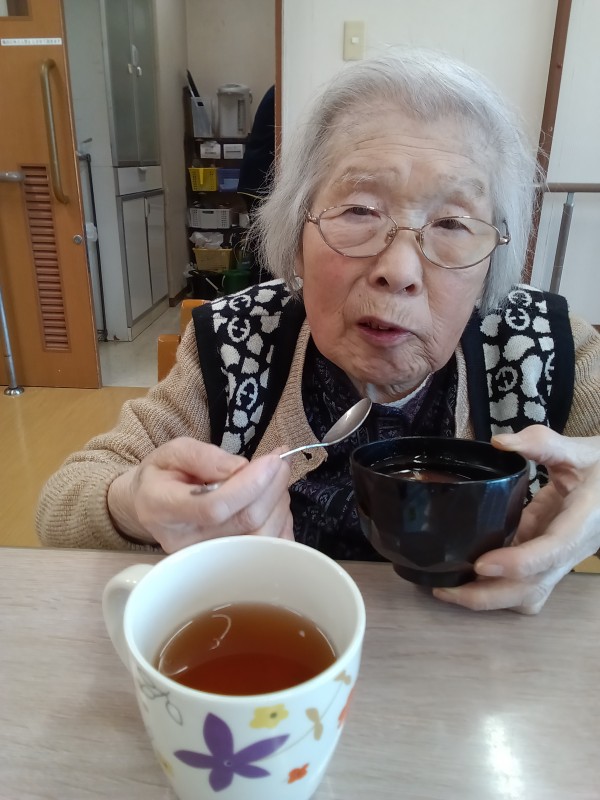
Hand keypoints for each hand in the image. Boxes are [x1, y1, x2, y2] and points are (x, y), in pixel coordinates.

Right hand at [107, 437, 292, 551]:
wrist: (150, 505)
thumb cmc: (163, 476)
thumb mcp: (173, 451)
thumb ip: (204, 456)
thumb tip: (242, 467)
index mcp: (162, 509)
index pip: (213, 507)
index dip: (250, 484)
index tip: (272, 460)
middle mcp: (183, 542)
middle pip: (244, 522)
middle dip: (272, 488)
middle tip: (281, 462)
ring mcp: (204, 559)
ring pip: (260, 538)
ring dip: (278, 504)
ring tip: (275, 479)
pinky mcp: (223, 565)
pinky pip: (266, 552)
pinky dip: (280, 524)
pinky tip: (276, 503)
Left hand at [433, 425, 599, 613]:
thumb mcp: (580, 450)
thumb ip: (541, 443)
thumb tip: (499, 443)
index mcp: (582, 522)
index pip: (552, 551)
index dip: (518, 563)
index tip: (481, 564)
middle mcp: (571, 550)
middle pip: (532, 588)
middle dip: (488, 596)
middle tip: (443, 589)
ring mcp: (559, 560)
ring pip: (527, 594)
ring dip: (489, 597)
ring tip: (447, 586)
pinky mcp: (547, 559)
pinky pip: (524, 583)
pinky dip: (495, 585)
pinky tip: (463, 573)